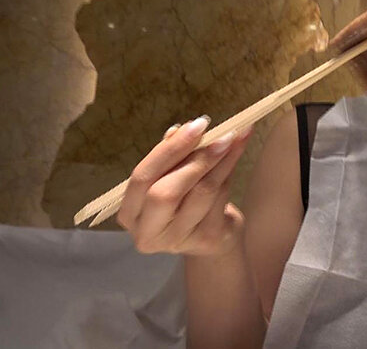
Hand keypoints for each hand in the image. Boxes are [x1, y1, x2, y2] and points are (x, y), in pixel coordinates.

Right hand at [117, 115, 253, 256]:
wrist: (212, 238)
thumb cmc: (185, 201)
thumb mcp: (171, 178)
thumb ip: (172, 158)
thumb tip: (181, 130)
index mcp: (130, 214)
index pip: (142, 177)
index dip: (169, 150)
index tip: (196, 125)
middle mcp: (148, 233)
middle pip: (166, 192)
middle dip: (196, 158)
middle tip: (221, 135)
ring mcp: (177, 240)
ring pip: (200, 193)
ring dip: (221, 161)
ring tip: (234, 139)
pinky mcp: (207, 240)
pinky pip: (220, 199)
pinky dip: (229, 172)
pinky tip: (236, 154)